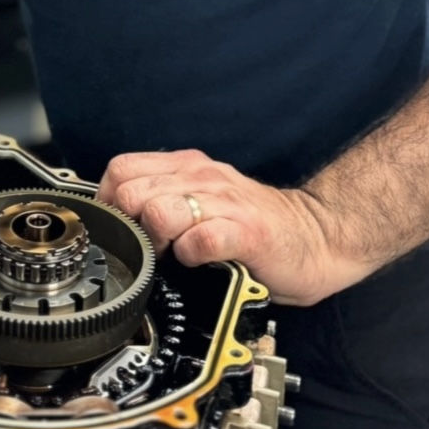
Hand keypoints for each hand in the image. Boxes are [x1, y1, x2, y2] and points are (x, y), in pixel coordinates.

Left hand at [97, 149, 361, 306]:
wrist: (318, 238)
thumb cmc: (254, 226)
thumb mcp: (201, 198)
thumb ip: (163, 197)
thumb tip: (115, 215)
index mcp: (186, 166)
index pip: (121, 169)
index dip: (110, 202)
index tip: (121, 228)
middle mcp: (202, 176)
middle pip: (131, 194)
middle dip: (131, 227)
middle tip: (151, 248)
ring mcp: (225, 203)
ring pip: (159, 213)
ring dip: (158, 243)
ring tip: (176, 256)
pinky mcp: (246, 233)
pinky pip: (198, 240)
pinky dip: (191, 256)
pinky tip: (201, 261)